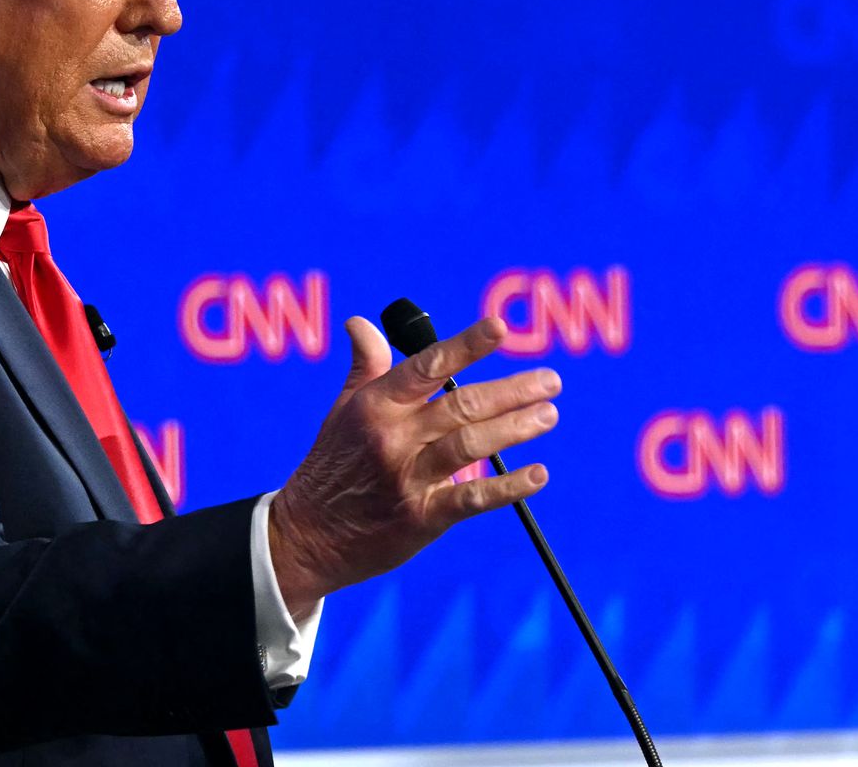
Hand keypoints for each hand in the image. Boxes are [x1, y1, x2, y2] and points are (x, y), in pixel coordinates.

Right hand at [267, 315, 558, 615]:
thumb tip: (361, 323)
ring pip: (470, 445)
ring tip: (548, 415)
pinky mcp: (420, 518)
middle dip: (511, 391)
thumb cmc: (331, 465)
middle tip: (551, 381)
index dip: (466, 345)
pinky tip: (538, 475)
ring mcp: (407, 478)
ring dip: (515, 428)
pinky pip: (470, 499)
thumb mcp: (341, 411)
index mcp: (375, 405)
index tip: (500, 327)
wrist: (306, 535)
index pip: (427, 365)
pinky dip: (507, 487)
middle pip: (461, 404)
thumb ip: (364, 366)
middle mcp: (393, 437)